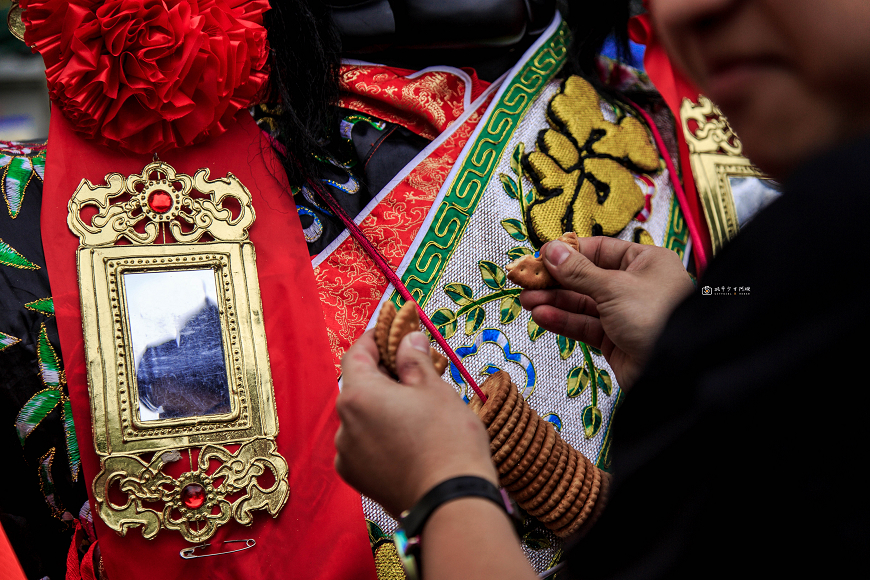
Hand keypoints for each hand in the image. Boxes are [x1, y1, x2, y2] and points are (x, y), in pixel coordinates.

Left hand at [335, 330, 496, 516]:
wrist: (450, 502)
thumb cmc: (448, 441)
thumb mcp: (435, 389)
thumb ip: (415, 360)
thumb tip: (408, 338)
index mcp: (359, 395)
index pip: (357, 353)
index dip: (375, 338)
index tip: (392, 331)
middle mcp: (344, 423)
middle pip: (359, 386)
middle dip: (384, 375)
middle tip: (415, 370)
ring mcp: (347, 453)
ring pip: (362, 416)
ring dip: (382, 407)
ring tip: (416, 410)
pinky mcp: (356, 476)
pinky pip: (363, 444)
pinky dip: (379, 435)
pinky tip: (407, 438)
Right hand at [520, 237, 693, 388]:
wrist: (678, 369)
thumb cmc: (656, 316)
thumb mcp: (613, 286)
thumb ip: (578, 271)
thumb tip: (551, 250)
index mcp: (645, 262)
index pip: (599, 250)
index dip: (568, 253)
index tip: (540, 257)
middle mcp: (635, 285)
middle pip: (586, 278)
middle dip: (555, 281)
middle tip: (526, 281)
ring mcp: (625, 314)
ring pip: (582, 304)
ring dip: (554, 302)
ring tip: (527, 300)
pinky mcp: (616, 339)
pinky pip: (585, 325)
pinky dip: (563, 321)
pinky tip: (542, 316)